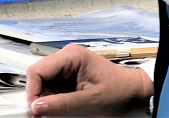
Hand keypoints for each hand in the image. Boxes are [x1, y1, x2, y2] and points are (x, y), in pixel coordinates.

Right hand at [26, 44, 152, 116]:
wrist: (135, 94)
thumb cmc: (120, 92)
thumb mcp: (88, 103)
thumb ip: (60, 105)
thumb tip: (36, 107)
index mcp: (71, 56)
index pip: (37, 71)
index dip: (33, 92)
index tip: (35, 110)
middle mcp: (67, 58)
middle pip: (39, 77)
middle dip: (39, 97)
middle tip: (43, 115)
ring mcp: (68, 67)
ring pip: (44, 84)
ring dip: (47, 100)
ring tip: (57, 113)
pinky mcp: (70, 77)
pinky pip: (53, 89)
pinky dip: (54, 101)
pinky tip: (63, 109)